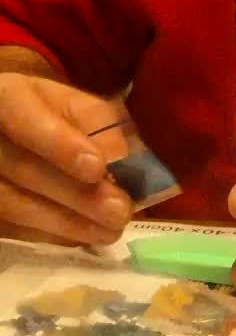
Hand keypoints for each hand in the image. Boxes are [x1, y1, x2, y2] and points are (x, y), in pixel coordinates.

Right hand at [0, 73, 132, 244]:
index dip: (59, 144)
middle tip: (118, 210)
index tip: (97, 167)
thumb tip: (123, 156)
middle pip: (23, 169)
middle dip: (75, 193)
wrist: (6, 133)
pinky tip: (84, 237)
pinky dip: (52, 235)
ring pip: (16, 205)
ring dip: (67, 223)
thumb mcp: (69, 102)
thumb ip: (97, 122)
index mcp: (6, 98)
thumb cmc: (45, 113)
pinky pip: (14, 229)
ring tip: (110, 230)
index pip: (25, 119)